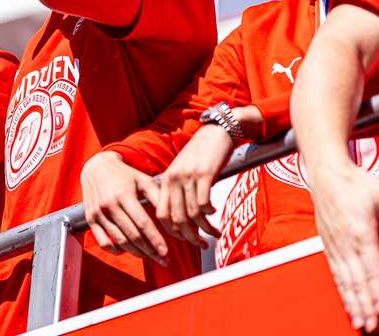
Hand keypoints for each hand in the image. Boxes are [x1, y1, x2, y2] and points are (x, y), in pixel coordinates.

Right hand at [81, 152, 166, 263]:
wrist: (97, 168)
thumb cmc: (125, 175)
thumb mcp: (143, 180)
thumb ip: (158, 197)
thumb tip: (172, 216)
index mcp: (124, 195)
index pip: (143, 223)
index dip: (155, 240)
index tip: (166, 252)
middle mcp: (109, 205)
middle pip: (132, 236)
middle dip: (150, 251)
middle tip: (163, 259)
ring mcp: (98, 214)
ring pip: (120, 241)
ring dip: (137, 252)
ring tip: (150, 256)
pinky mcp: (91, 220)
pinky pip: (103, 243)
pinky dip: (116, 251)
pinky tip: (128, 250)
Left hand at [156, 124, 230, 247]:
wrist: (217, 132)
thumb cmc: (201, 153)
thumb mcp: (183, 171)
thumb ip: (179, 191)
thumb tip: (183, 220)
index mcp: (166, 180)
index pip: (162, 215)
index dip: (172, 232)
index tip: (185, 240)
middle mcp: (174, 179)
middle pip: (177, 219)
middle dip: (190, 237)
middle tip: (202, 244)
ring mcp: (188, 177)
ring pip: (192, 214)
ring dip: (205, 229)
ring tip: (215, 233)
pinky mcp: (204, 174)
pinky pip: (204, 203)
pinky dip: (210, 213)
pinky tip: (215, 212)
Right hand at [309, 162, 378, 331]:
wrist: (326, 175)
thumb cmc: (354, 182)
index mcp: (360, 230)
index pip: (370, 266)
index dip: (375, 289)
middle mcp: (345, 241)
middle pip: (355, 279)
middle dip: (363, 304)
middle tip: (370, 325)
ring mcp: (335, 245)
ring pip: (344, 280)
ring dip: (352, 303)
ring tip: (359, 322)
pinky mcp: (329, 245)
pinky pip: (335, 273)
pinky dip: (342, 291)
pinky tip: (348, 304)